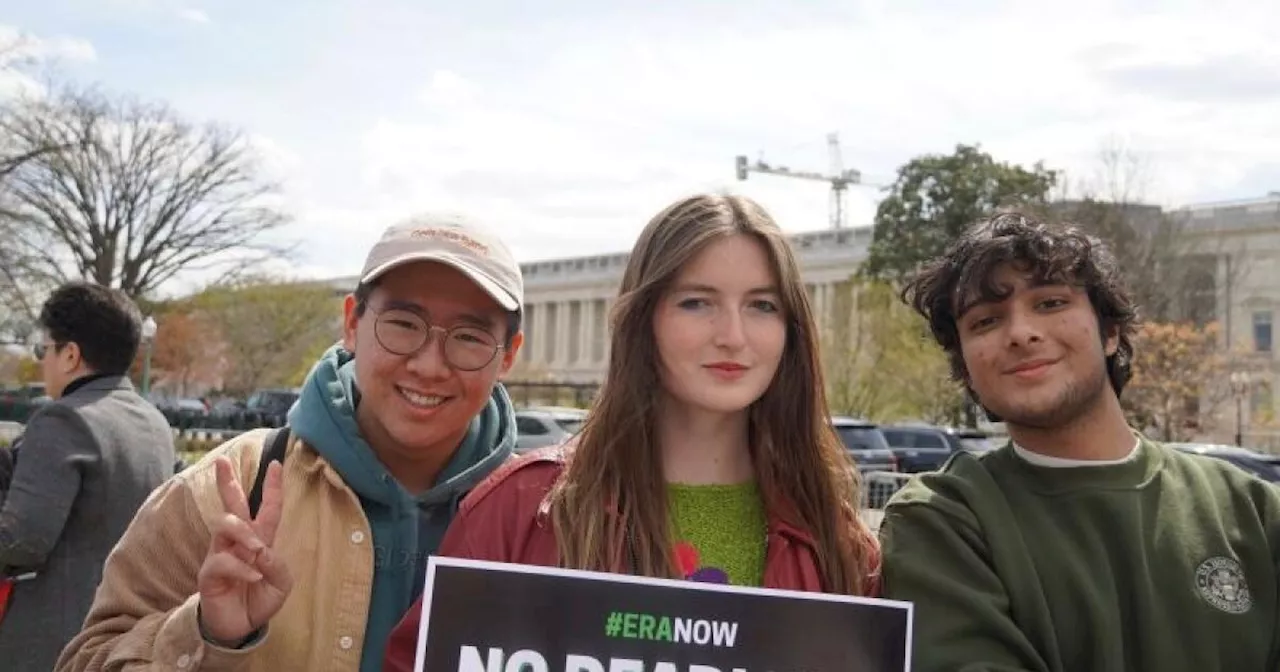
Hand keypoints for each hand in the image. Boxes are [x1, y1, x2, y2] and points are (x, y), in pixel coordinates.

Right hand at [196, 455, 291, 645]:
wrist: (240, 627)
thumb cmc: (259, 599)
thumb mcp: (281, 584)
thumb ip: (277, 565)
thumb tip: (261, 550)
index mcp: (259, 540)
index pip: (266, 509)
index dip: (272, 487)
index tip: (277, 464)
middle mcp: (237, 542)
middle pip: (231, 505)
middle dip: (227, 483)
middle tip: (222, 462)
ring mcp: (220, 554)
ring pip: (225, 525)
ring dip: (244, 533)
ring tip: (257, 549)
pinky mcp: (209, 572)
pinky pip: (222, 560)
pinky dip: (241, 567)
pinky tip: (253, 577)